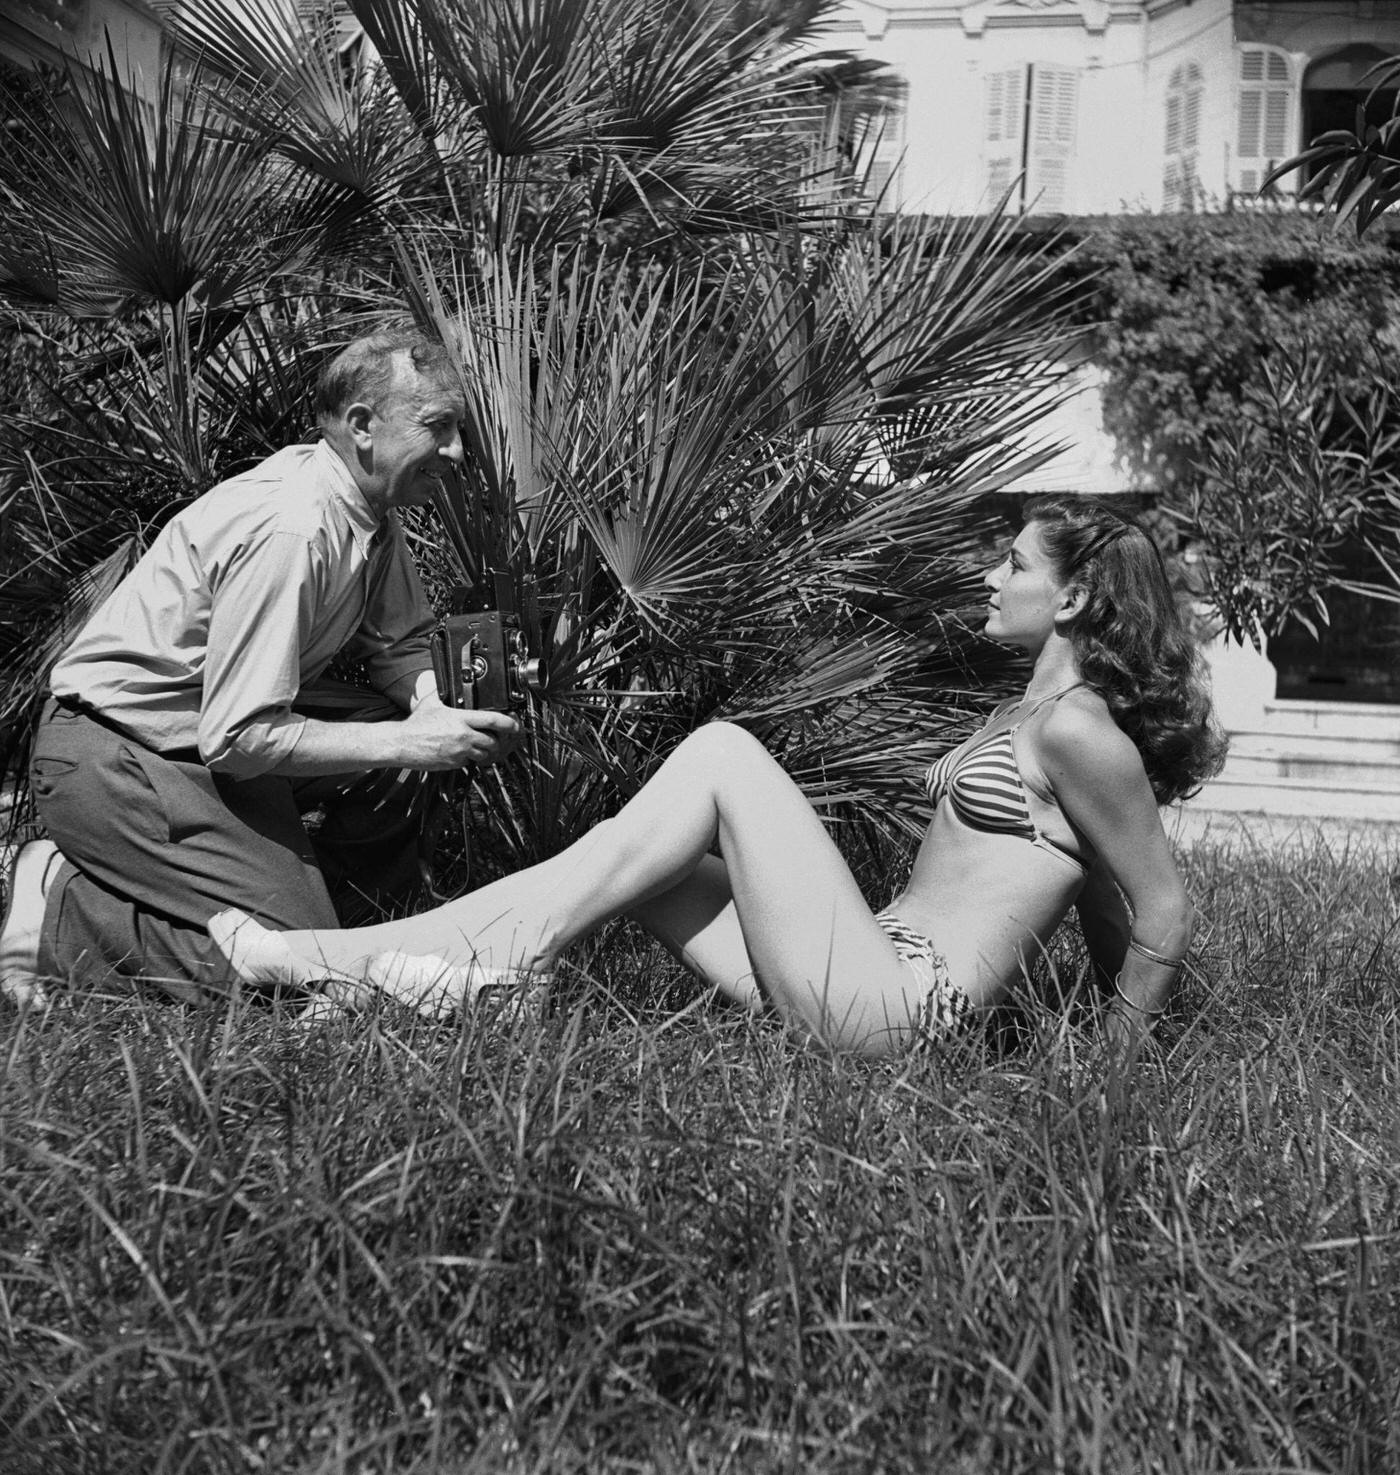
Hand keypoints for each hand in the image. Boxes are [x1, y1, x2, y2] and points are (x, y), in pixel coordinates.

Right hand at [397, 701, 520, 768]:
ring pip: (485, 754)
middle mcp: (463, 736)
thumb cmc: (415, 725)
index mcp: (461, 719)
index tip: (515, 724)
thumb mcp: (431, 702)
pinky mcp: (454, 763)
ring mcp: (460, 752)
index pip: (494, 720)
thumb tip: (448, 682)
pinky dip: (472, 758)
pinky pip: (471, 762)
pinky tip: (465, 751)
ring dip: (486, 750)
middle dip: (497, 740)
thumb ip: (444, 692)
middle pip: (493, 741)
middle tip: (495, 737)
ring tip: (480, 744)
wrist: (401, 744)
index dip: (510, 723)